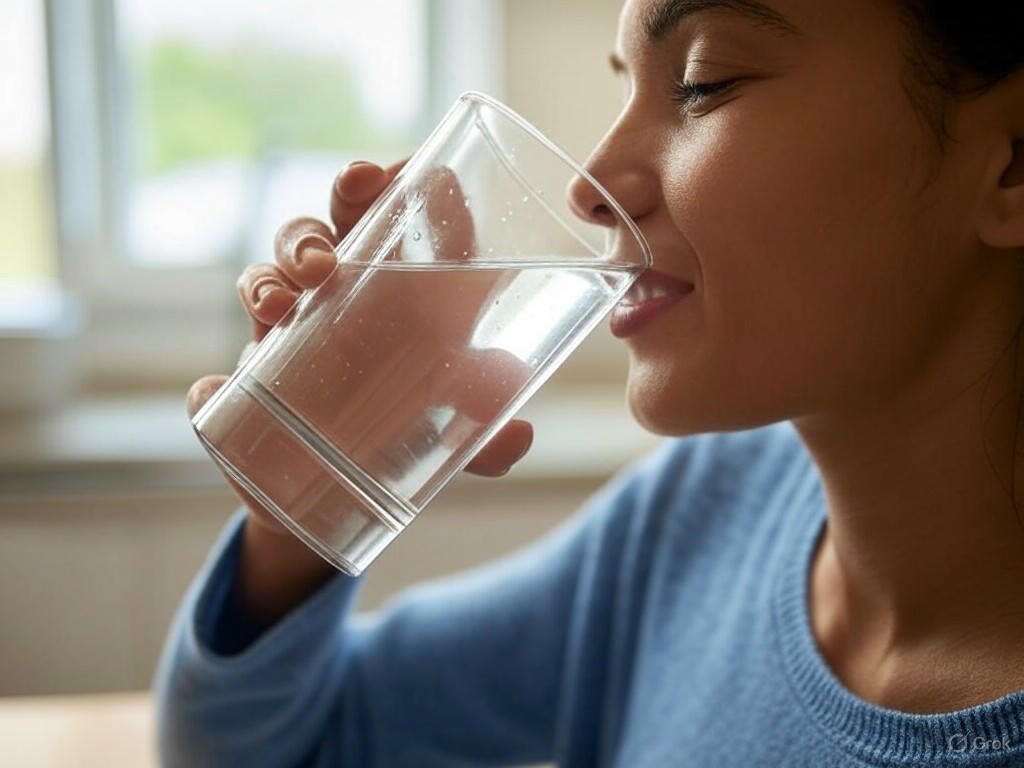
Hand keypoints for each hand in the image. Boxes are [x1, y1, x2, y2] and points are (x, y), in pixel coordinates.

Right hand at [185, 159, 534, 617]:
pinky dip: (213, 384)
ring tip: (296, 291)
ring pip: (269, 273)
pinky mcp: (246, 389)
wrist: (337, 496)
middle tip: (357, 193)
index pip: (398, 223)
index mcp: (391, 296)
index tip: (413, 166)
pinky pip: (218, 379)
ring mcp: (287, 336)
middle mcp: (336, 301)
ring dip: (277, 268)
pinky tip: (219, 389)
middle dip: (340, 200)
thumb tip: (520, 436)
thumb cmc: (400, 436)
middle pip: (332, 226)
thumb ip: (485, 433)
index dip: (403, 185)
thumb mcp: (452, 436)